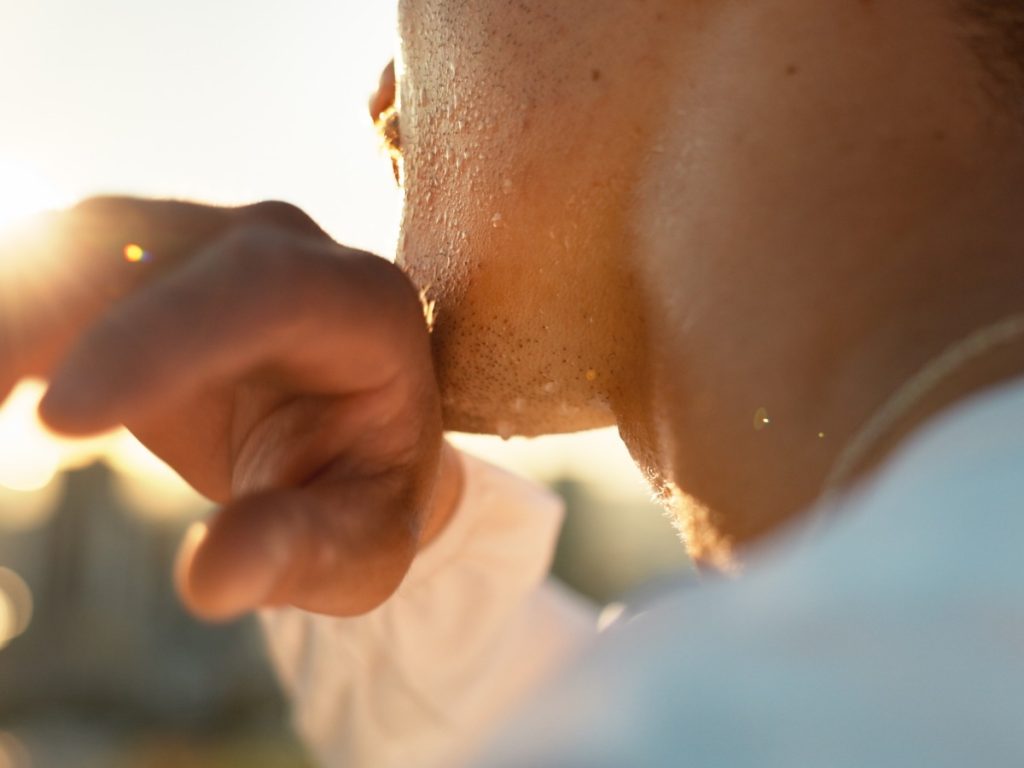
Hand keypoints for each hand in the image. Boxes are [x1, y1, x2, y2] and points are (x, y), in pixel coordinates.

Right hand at [0, 197, 460, 619]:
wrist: (347, 434)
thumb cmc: (361, 491)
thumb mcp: (362, 543)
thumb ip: (304, 553)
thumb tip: (211, 581)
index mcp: (361, 305)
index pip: (262, 290)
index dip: (159, 342)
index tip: (58, 423)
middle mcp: (280, 244)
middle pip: (136, 247)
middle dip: (30, 325)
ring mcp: (204, 239)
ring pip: (72, 243)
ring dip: (4, 322)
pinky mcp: (142, 256)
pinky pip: (47, 266)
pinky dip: (5, 323)